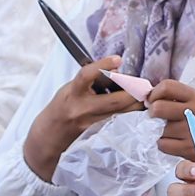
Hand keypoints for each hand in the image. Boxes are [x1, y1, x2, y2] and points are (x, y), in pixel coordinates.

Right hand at [23, 58, 146, 179]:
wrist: (50, 136)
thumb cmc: (62, 107)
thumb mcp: (70, 89)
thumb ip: (90, 80)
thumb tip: (116, 70)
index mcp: (73, 93)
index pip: (86, 75)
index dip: (102, 66)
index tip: (118, 59)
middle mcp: (83, 109)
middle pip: (115, 101)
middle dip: (134, 91)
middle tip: (145, 85)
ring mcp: (92, 124)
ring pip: (123, 114)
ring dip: (137, 104)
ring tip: (144, 96)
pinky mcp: (100, 134)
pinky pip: (121, 123)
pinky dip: (132, 115)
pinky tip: (137, 109)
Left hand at [146, 81, 194, 163]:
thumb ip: (178, 97)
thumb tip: (149, 98)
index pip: (167, 86)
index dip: (154, 93)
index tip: (152, 100)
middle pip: (158, 108)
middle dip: (152, 112)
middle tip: (156, 116)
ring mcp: (192, 131)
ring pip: (159, 129)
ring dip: (161, 131)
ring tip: (173, 131)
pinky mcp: (189, 148)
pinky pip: (162, 144)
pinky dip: (164, 144)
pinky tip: (174, 142)